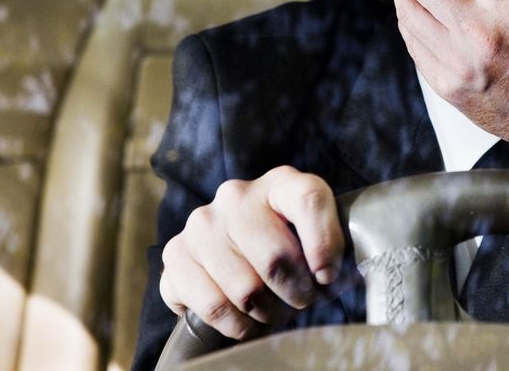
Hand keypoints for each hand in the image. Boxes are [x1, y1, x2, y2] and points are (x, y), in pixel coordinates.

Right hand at [158, 166, 344, 339]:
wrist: (236, 255)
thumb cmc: (288, 248)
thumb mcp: (316, 239)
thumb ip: (332, 249)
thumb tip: (332, 275)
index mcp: (280, 183)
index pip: (308, 198)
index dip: (325, 243)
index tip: (328, 276)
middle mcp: (236, 196)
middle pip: (275, 257)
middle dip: (296, 294)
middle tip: (301, 301)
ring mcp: (201, 224)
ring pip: (246, 290)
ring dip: (267, 314)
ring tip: (274, 310)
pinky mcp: (176, 255)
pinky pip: (214, 307)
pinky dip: (238, 325)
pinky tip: (247, 318)